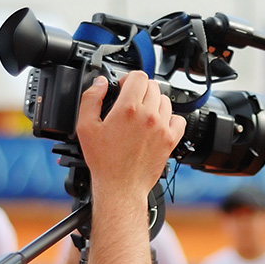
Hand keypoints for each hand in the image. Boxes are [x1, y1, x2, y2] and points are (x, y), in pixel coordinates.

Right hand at [76, 72, 185, 201]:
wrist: (120, 187)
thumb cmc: (103, 161)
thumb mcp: (85, 127)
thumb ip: (91, 99)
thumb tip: (101, 83)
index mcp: (127, 109)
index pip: (138, 76)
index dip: (129, 79)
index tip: (123, 88)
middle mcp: (148, 116)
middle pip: (152, 86)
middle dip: (140, 90)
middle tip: (131, 102)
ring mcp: (162, 127)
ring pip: (165, 100)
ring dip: (154, 102)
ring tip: (142, 114)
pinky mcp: (171, 140)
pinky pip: (178, 119)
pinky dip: (170, 118)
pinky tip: (157, 124)